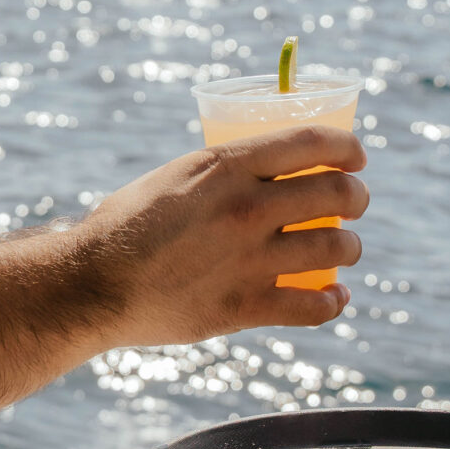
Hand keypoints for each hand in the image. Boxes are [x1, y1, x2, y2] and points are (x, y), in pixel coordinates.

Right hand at [79, 124, 368, 346]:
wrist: (92, 284)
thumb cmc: (125, 226)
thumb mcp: (172, 177)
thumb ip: (220, 176)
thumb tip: (260, 176)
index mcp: (225, 166)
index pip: (312, 142)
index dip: (347, 147)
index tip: (356, 157)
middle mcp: (246, 208)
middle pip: (336, 193)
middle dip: (357, 197)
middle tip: (354, 203)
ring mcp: (249, 259)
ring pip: (336, 248)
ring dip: (351, 248)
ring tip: (346, 250)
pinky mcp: (244, 306)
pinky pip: (314, 306)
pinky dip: (333, 301)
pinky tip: (335, 296)